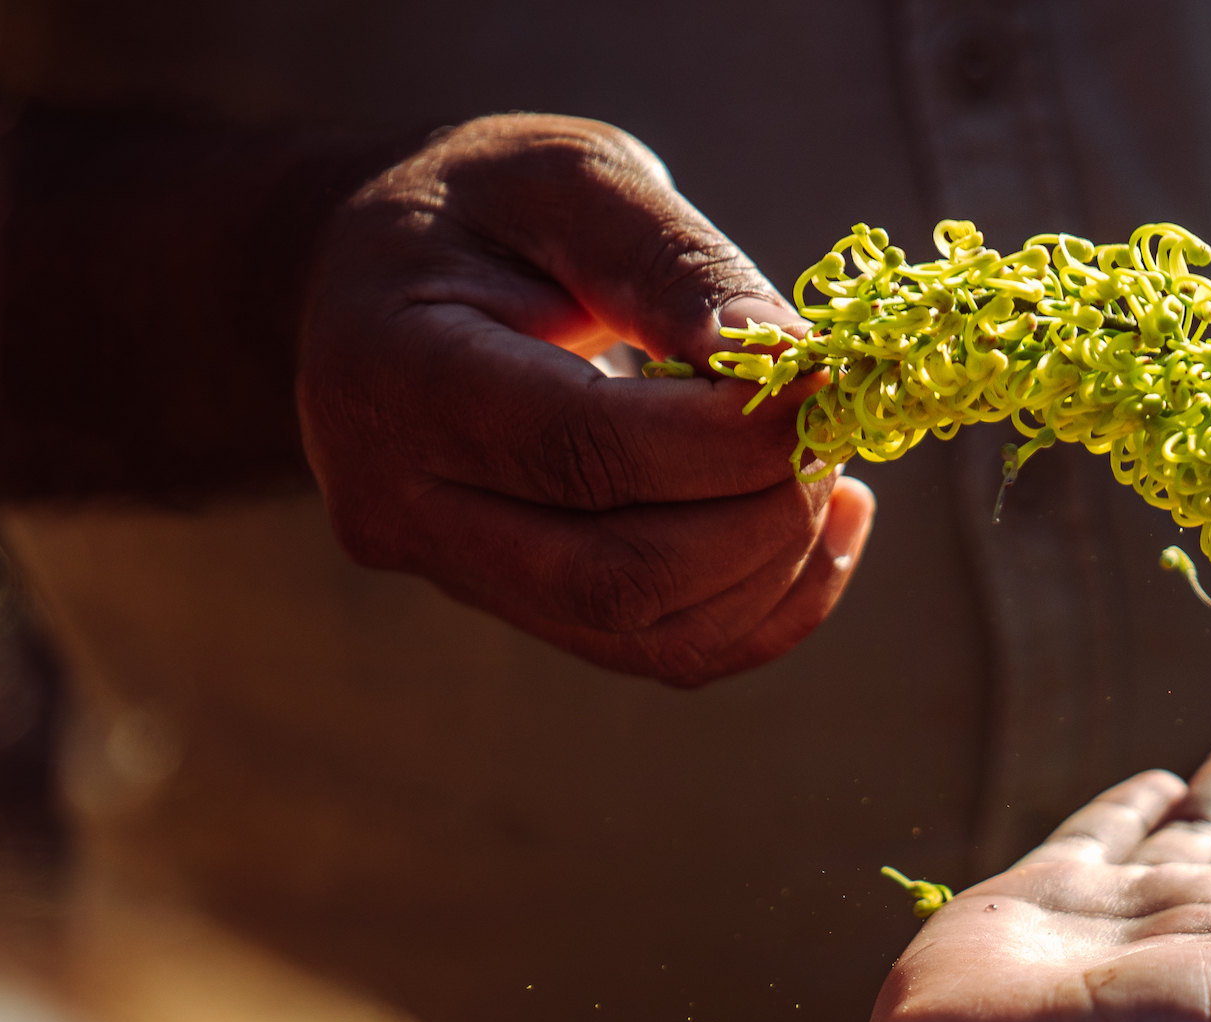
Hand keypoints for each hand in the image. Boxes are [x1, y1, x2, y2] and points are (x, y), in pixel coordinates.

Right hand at [297, 114, 875, 685]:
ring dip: (774, 561)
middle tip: (828, 424)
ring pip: (648, 630)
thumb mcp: (572, 179)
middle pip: (618, 571)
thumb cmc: (483, 207)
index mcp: (391, 377)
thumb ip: (673, 262)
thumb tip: (787, 360)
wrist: (382, 283)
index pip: (582, 450)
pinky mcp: (515, 609)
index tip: (821, 379)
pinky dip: (767, 605)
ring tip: (822, 461)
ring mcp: (450, 575)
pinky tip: (822, 527)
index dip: (726, 437)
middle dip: (762, 511)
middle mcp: (399, 503)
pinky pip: (661, 652)